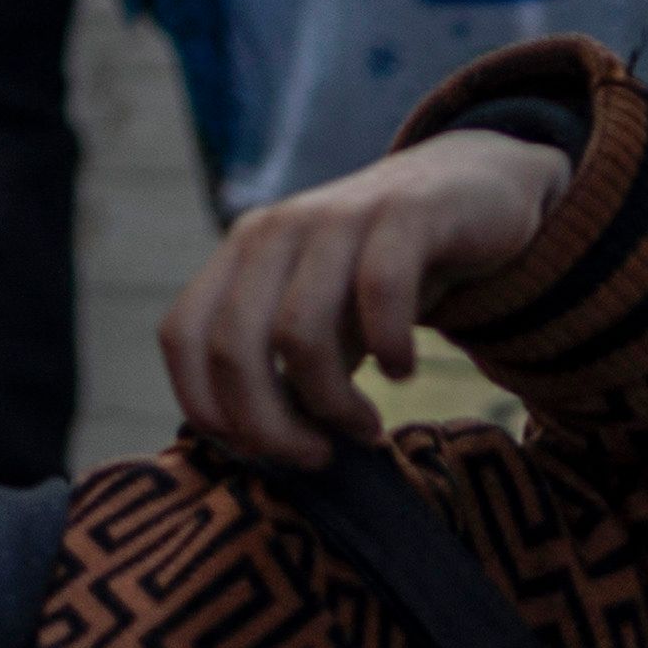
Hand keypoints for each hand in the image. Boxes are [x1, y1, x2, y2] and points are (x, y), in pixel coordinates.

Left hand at [161, 124, 571, 466]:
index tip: (256, 454)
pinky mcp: (404, 215)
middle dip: (268, 425)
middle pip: (233, 346)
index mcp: (240, 257)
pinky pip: (379, 291)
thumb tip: (254, 451)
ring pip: (299, 331)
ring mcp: (335, 218)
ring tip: (366, 427)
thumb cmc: (380, 276)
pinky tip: (404, 370)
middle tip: (317, 456)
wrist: (466, 191)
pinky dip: (390, 348)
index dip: (206, 407)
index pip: (182, 336)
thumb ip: (282, 370)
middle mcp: (275, 232)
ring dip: (331, 403)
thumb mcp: (322, 320)